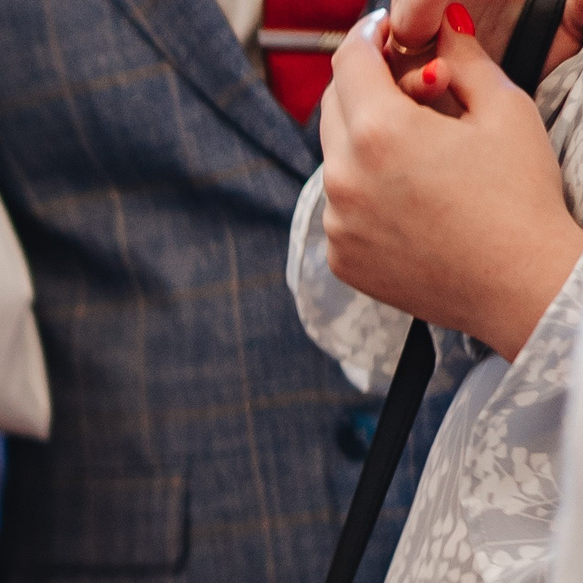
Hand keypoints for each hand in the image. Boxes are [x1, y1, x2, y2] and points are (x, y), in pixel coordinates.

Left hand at [320, 9, 582, 357]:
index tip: (384, 32)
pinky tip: (413, 198)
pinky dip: (365, 192)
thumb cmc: (520, 196)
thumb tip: (441, 24)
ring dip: (365, 143)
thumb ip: (462, 58)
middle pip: (333, 107)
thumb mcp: (503, 109)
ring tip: (420, 151)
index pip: (349, 61)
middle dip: (365, 86)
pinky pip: (341, 208)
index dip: (367, 36)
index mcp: (379, 133)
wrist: (520, 285)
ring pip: (335, 159)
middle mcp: (342, 178)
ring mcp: (336, 223)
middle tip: (410, 87)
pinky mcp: (339, 258)